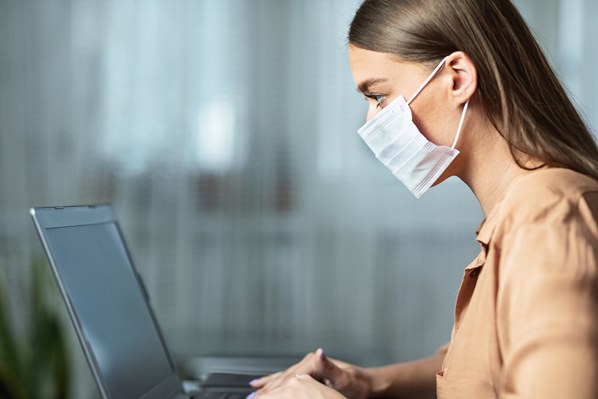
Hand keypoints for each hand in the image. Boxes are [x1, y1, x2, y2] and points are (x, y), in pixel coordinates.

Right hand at [249, 348, 370, 398]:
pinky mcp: (309, 374)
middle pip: (281, 378)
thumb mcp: (344, 379)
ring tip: (252, 391)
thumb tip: (319, 353)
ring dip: (266, 385)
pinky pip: (286, 378)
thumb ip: (329, 367)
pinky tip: (263, 382)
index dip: (273, 388)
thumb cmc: (359, 385)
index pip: (288, 378)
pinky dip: (273, 381)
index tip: (259, 395)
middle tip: (251, 397)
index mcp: (314, 363)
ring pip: (281, 377)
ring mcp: (308, 367)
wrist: (368, 385)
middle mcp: (309, 362)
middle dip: (265, 388)